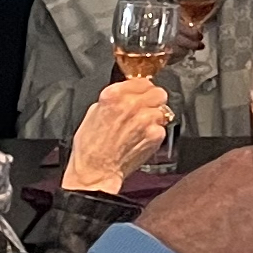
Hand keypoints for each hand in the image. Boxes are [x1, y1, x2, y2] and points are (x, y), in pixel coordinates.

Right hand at [66, 75, 172, 195]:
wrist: (95, 171)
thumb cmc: (90, 147)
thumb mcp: (93, 113)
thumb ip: (113, 99)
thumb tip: (125, 95)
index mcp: (113, 95)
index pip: (141, 81)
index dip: (142, 89)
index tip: (141, 94)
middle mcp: (131, 104)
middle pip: (158, 92)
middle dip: (153, 100)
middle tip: (146, 109)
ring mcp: (145, 119)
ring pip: (162, 110)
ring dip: (155, 118)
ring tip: (142, 128)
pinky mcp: (155, 135)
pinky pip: (162, 128)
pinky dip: (155, 133)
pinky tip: (142, 140)